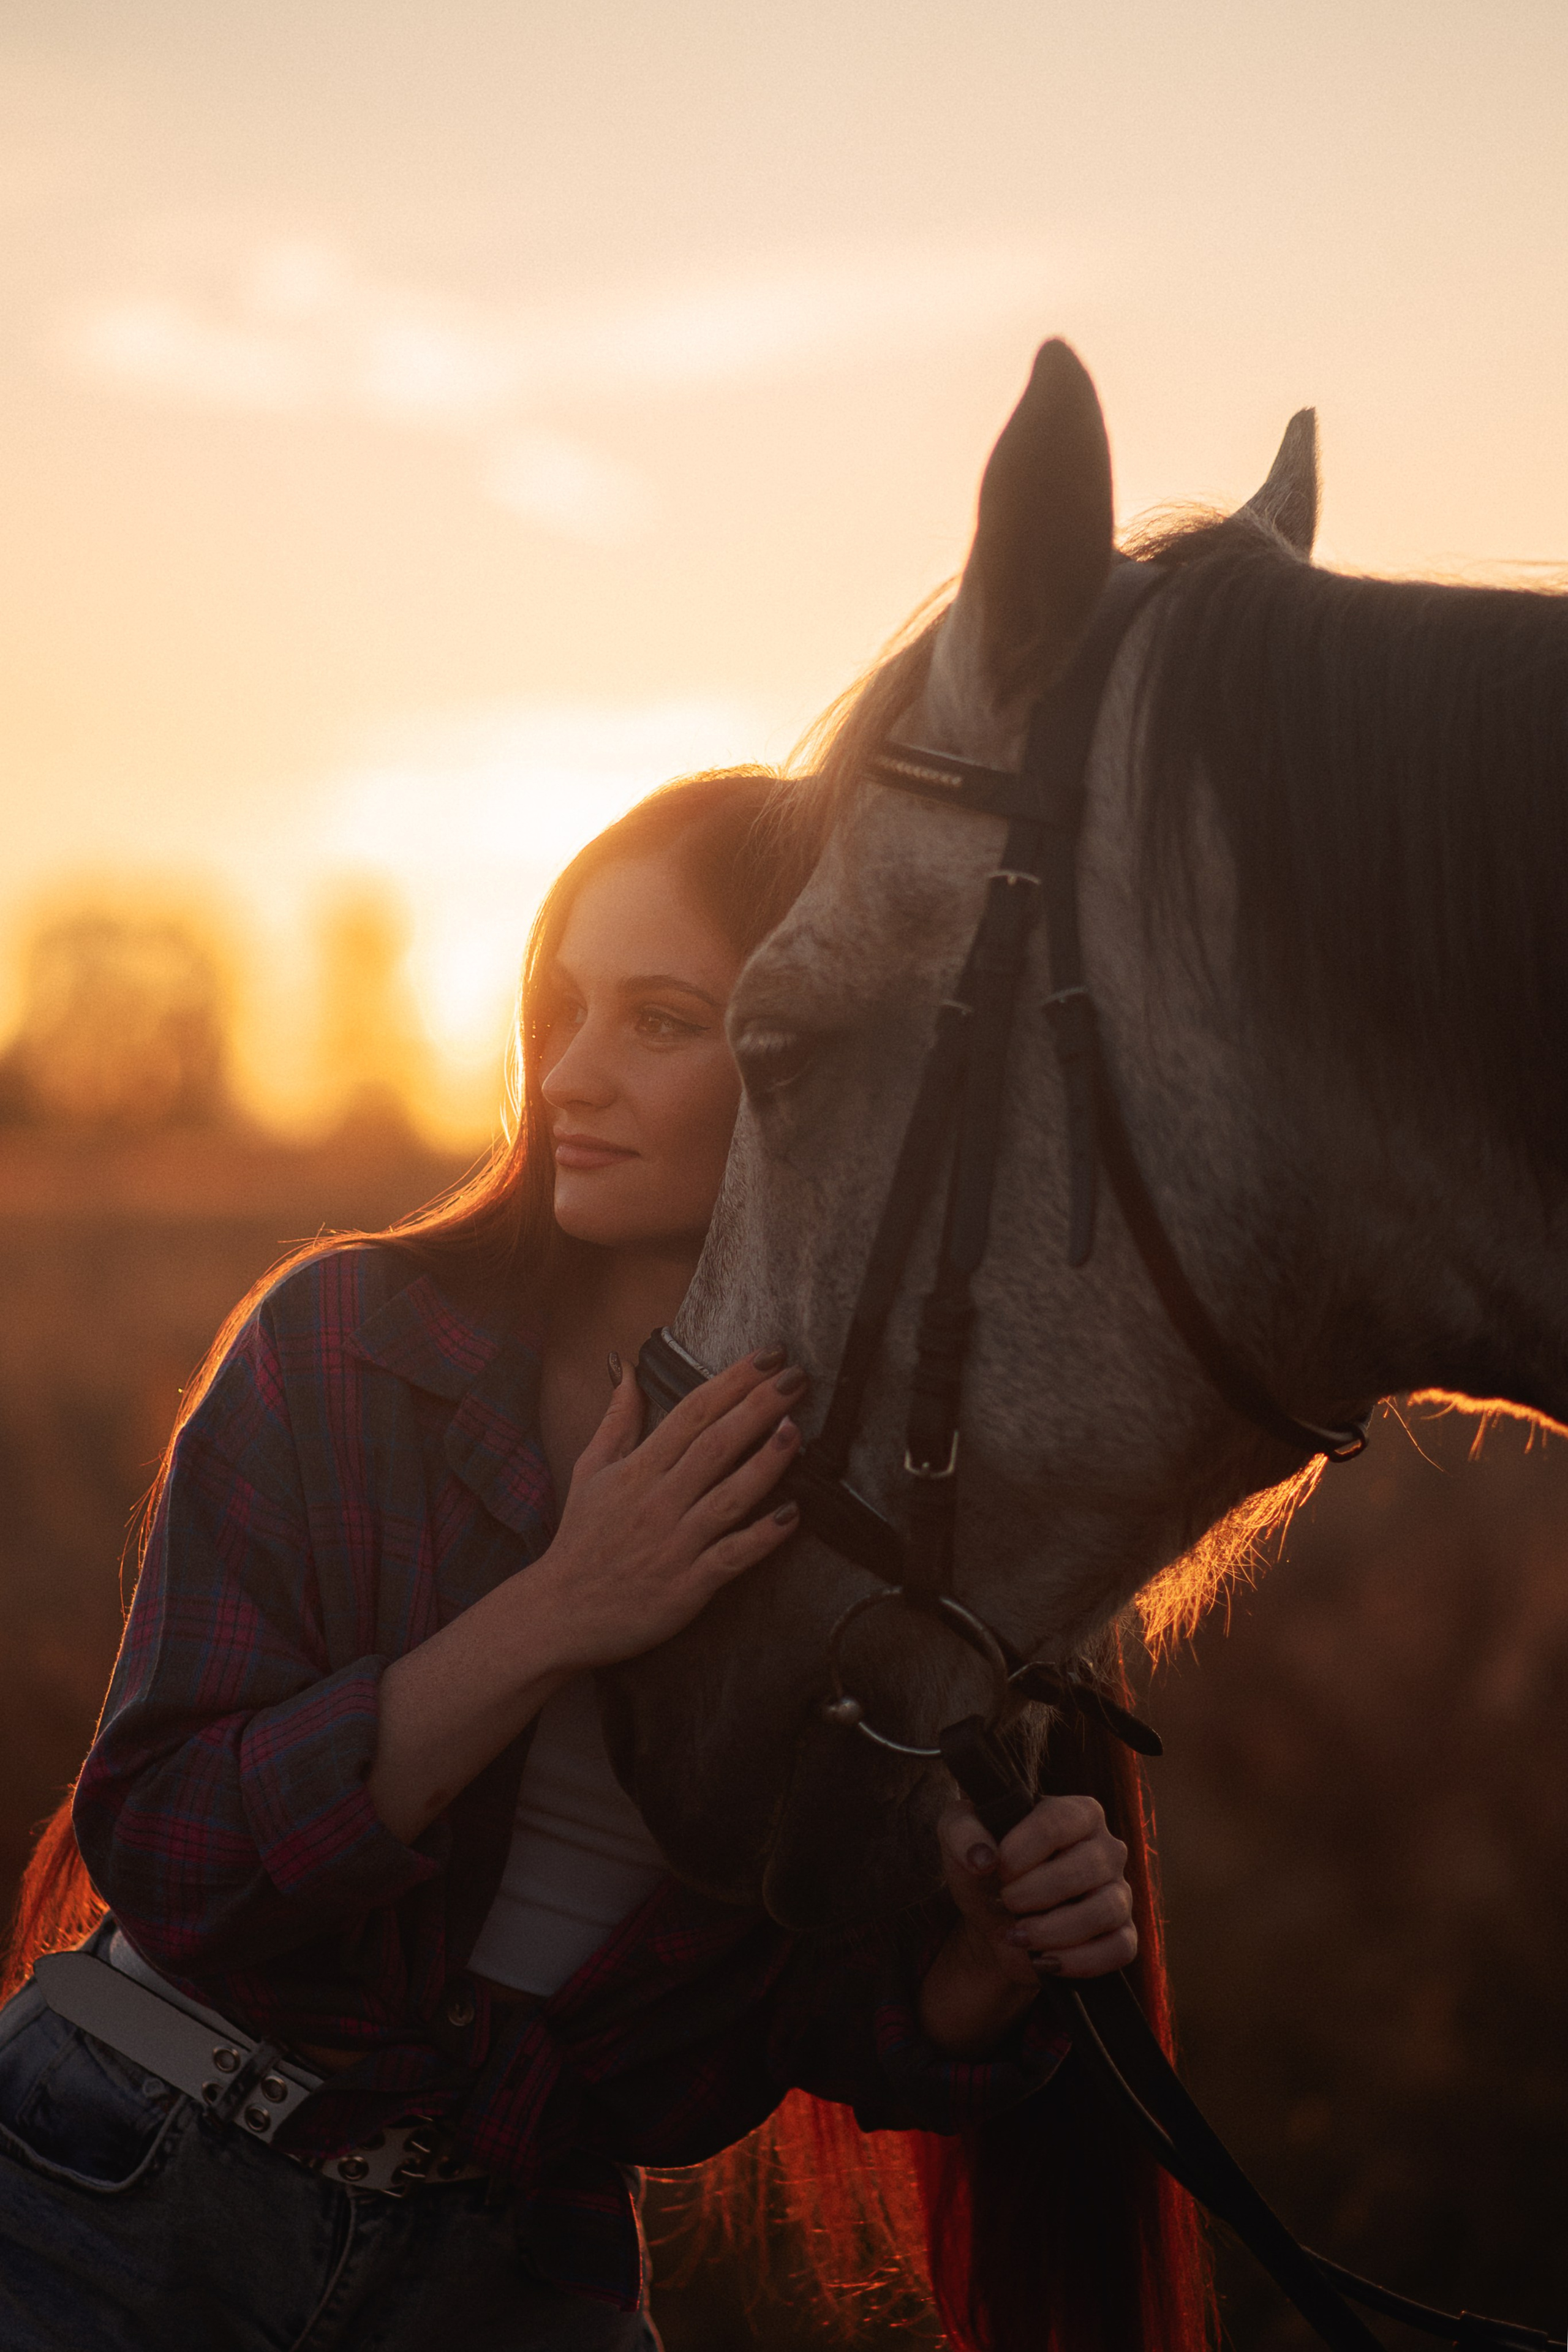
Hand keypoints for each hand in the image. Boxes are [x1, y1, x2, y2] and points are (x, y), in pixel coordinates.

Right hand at [527, 1348, 805, 1671]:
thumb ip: (616, 1419)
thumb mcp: (589, 1470)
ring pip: (729, 1497)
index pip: (691, 1413)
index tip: (767, 1355)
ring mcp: (675, 1544)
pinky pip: (731, 1557)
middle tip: (797, 1377)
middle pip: (716, 1445)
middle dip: (759, 1407)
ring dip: (767, 1463)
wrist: (560, 1613)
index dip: (732, 1381)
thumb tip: (625, 1368)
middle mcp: (658, 1501)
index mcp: (638, 1470)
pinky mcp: (688, 1586)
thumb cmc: (581, 1540)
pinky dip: (762, 1537)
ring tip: (797, 1430)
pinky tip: (793, 1515)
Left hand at [919, 1793, 1136, 2054]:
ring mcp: (1119, 1892)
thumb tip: (982, 1858)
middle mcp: (1106, 1847)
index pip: (1059, 1821)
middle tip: (1006, 1901)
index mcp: (1075, 1812)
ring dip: (1053, 1930)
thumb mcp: (958, 1837)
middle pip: (1085, 1866)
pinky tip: (1044, 1960)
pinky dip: (1078, 1960)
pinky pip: (1119, 1948)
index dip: (1023, 1849)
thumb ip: (962, 1832)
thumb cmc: (985, 1869)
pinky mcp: (1123, 1935)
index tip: (997, 1868)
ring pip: (1104, 1910)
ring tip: (1018, 1934)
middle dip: (1035, 1893)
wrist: (994, 1923)